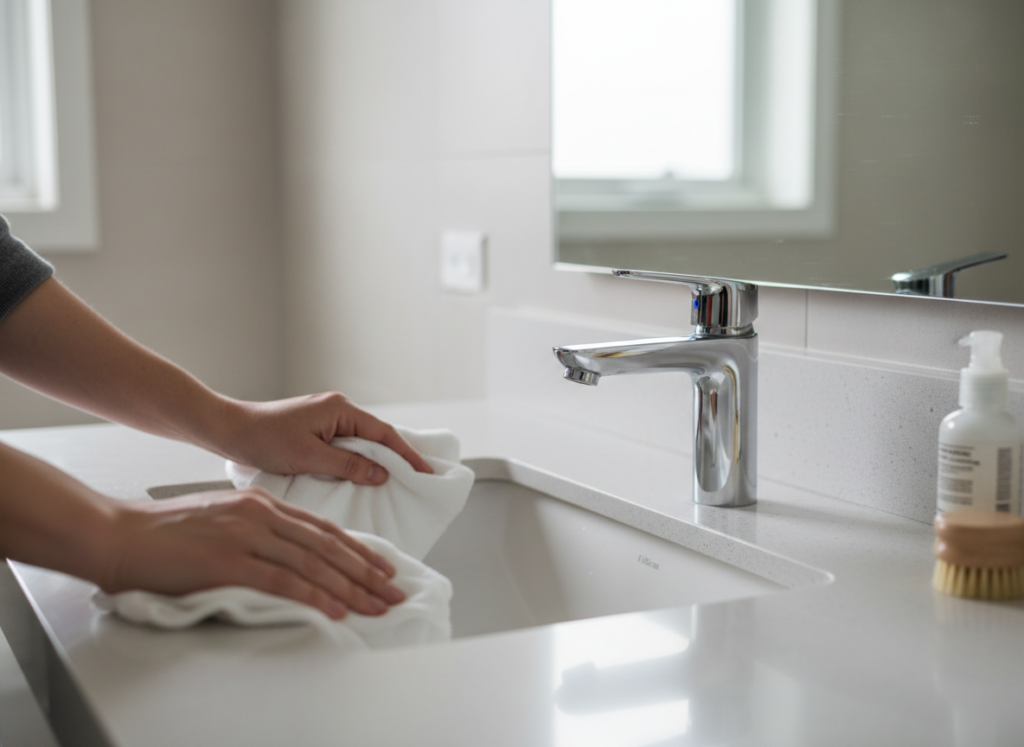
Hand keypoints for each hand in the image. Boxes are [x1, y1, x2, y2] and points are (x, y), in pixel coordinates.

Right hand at [100, 487, 405, 618]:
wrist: (121, 534)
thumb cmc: (167, 532)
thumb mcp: (223, 518)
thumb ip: (258, 530)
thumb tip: (290, 556)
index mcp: (262, 504)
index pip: (322, 528)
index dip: (357, 549)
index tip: (382, 567)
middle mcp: (262, 515)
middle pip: (328, 546)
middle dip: (366, 571)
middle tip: (394, 591)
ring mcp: (246, 537)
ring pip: (313, 564)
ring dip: (351, 588)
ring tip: (377, 605)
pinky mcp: (229, 561)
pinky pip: (283, 582)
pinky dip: (314, 596)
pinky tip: (336, 609)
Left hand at [213, 392, 433, 484]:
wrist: (228, 431)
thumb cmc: (263, 440)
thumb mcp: (308, 456)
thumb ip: (347, 465)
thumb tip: (382, 475)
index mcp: (340, 408)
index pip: (384, 433)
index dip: (407, 454)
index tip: (426, 473)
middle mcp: (337, 409)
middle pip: (376, 437)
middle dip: (397, 458)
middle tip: (418, 482)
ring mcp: (326, 419)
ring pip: (361, 443)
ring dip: (376, 462)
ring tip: (397, 484)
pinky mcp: (316, 431)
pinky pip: (346, 447)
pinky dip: (358, 462)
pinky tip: (363, 478)